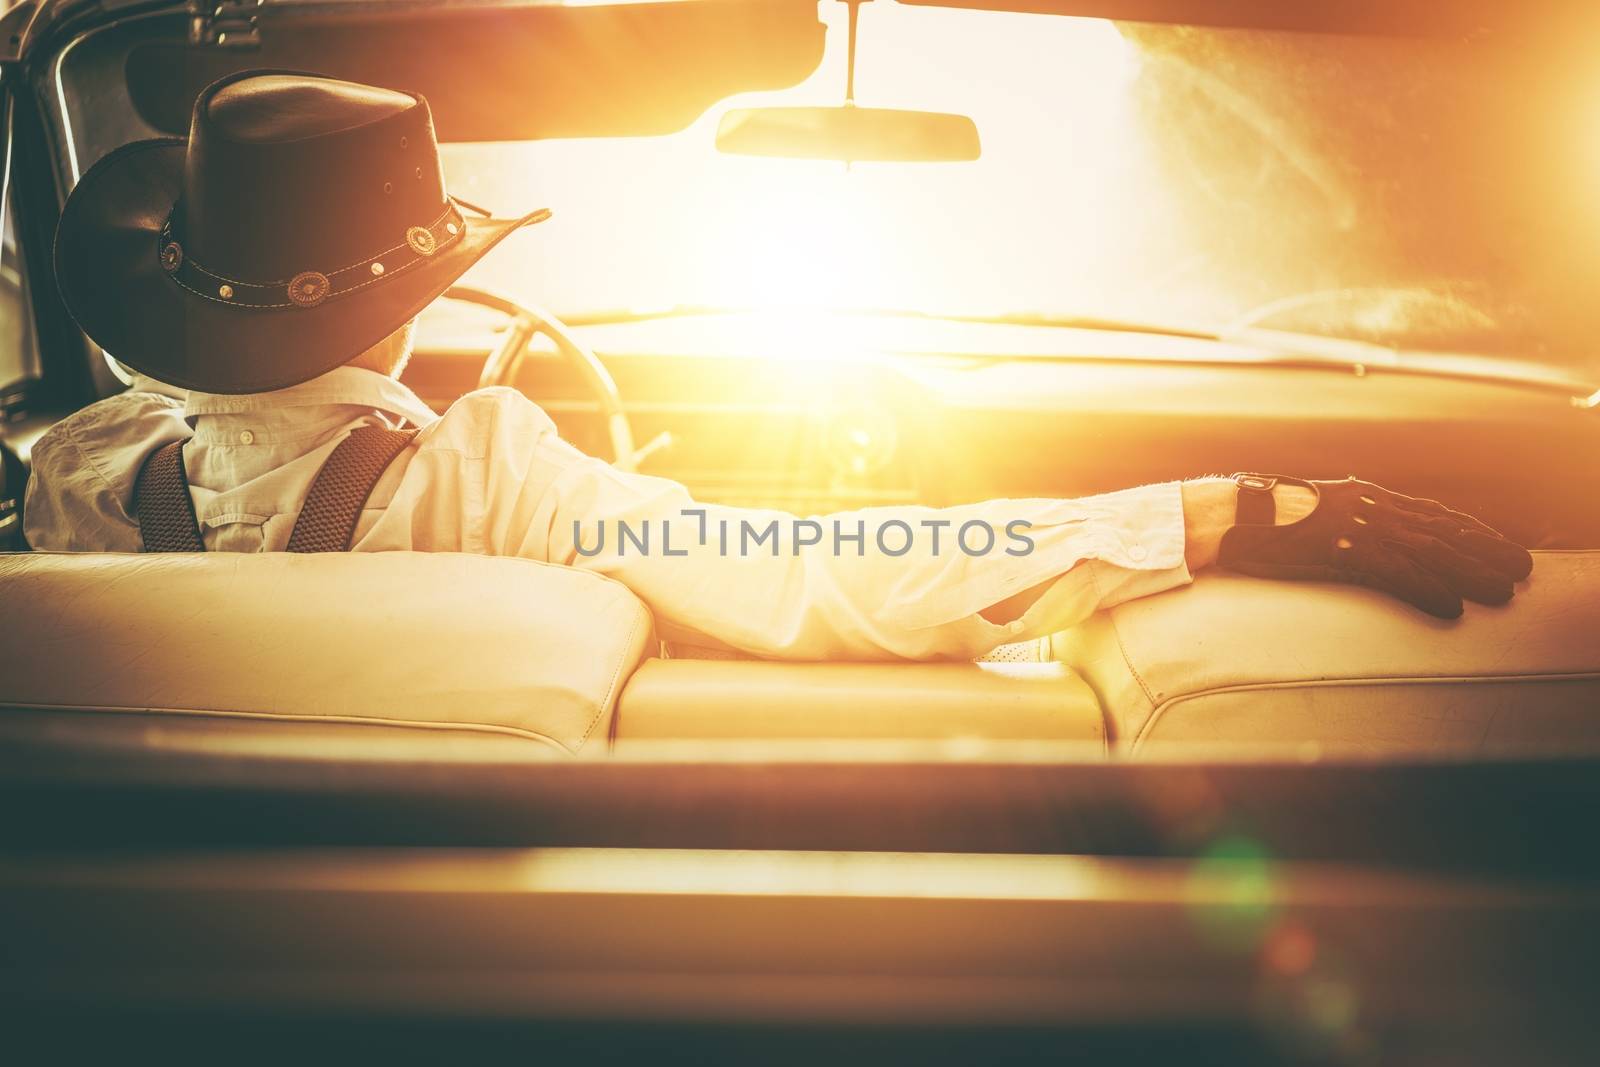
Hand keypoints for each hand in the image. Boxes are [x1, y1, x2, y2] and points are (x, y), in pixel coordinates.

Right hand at [1216, 476, 1532, 618]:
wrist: (1227, 516)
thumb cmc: (1261, 518)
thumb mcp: (1312, 512)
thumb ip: (1343, 520)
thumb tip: (1358, 537)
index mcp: (1362, 496)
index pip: (1428, 512)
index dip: (1467, 528)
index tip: (1496, 542)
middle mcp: (1367, 506)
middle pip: (1439, 530)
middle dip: (1484, 549)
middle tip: (1519, 567)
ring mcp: (1356, 527)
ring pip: (1427, 551)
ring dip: (1469, 572)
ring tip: (1502, 590)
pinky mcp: (1341, 550)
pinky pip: (1394, 574)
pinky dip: (1426, 590)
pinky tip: (1450, 607)